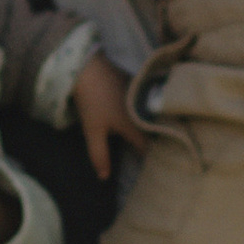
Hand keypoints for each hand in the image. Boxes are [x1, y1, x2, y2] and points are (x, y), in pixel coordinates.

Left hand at [73, 50, 146, 183]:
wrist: (88, 66)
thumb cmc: (91, 101)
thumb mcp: (92, 130)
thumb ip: (99, 155)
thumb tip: (104, 177)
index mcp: (135, 124)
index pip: (148, 147)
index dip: (150, 158)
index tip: (150, 168)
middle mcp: (145, 110)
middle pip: (154, 131)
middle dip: (156, 142)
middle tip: (155, 154)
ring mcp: (144, 96)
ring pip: (153, 116)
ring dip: (153, 125)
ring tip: (152, 136)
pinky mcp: (140, 84)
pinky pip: (149, 103)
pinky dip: (148, 110)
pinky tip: (145, 115)